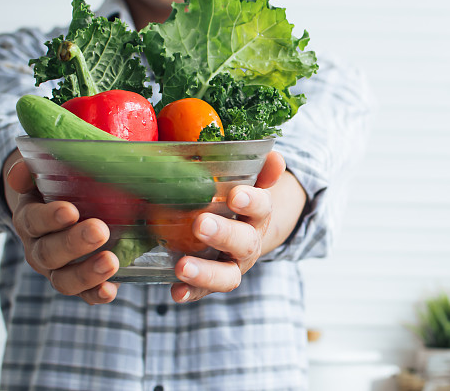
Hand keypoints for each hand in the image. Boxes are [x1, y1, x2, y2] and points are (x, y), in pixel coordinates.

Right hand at [4, 151, 118, 303]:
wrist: (64, 208)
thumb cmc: (60, 186)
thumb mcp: (45, 172)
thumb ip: (34, 167)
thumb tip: (21, 170)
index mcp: (30, 217)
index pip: (33, 219)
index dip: (49, 217)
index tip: (70, 210)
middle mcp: (38, 247)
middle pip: (48, 252)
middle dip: (74, 243)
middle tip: (99, 230)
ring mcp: (57, 269)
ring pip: (63, 279)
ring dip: (87, 272)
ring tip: (111, 262)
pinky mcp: (78, 282)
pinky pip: (84, 294)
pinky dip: (96, 294)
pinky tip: (110, 290)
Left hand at [170, 151, 288, 302]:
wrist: (242, 232)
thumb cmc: (235, 201)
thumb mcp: (247, 182)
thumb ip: (258, 170)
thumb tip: (274, 156)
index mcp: (258, 215)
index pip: (262, 207)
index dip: (252, 201)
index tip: (235, 195)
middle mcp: (249, 243)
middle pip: (245, 243)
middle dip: (224, 234)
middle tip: (200, 224)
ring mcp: (232, 266)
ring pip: (227, 275)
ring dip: (206, 272)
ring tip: (182, 266)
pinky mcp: (211, 282)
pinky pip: (202, 292)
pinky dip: (190, 292)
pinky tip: (175, 292)